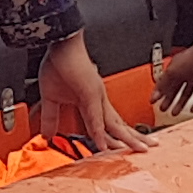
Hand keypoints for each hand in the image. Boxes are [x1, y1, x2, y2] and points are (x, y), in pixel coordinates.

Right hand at [34, 35, 150, 152]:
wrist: (60, 44)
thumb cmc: (58, 63)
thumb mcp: (50, 98)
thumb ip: (50, 117)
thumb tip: (46, 134)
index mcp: (91, 99)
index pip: (105, 123)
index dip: (113, 137)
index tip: (120, 148)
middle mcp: (98, 98)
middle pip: (117, 124)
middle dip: (132, 138)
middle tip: (145, 148)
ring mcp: (96, 96)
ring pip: (114, 123)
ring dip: (127, 138)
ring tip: (140, 148)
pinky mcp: (89, 93)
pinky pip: (95, 117)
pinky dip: (99, 133)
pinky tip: (103, 144)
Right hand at [152, 30, 192, 115]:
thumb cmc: (190, 59)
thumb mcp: (171, 72)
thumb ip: (163, 83)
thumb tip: (156, 93)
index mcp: (174, 69)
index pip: (164, 83)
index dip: (158, 92)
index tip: (153, 100)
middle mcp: (184, 74)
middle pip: (174, 90)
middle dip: (168, 100)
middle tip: (162, 108)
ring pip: (186, 95)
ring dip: (180, 104)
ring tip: (174, 112)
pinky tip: (192, 109)